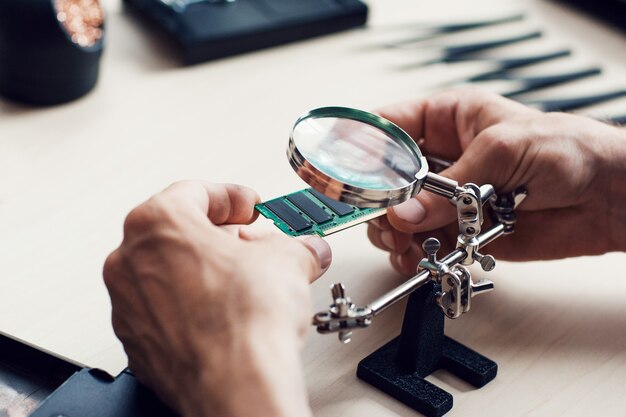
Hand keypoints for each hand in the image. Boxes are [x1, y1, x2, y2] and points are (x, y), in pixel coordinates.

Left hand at [103, 181, 331, 416]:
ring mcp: (128, 305)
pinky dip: (190, 306)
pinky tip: (224, 314)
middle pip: (177, 232)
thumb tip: (303, 250)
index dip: (231, 197)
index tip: (249, 207)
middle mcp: (130, 261)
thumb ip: (294, 245)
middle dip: (219, 235)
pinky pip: (163, 310)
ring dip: (204, 270)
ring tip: (242, 282)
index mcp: (157, 223)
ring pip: (167, 271)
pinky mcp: (137, 343)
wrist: (237, 384)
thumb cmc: (245, 320)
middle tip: (251, 243)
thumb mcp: (287, 259)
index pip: (195, 192)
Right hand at [368, 89, 625, 274]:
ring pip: (399, 216)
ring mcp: (449, 198)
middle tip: (380, 217)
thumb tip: (407, 213)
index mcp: (448, 119)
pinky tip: (417, 257)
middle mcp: (443, 159)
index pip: (389, 127)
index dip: (361, 145)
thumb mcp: (504, 149)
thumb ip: (450, 183)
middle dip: (376, 200)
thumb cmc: (570, 150)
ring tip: (403, 242)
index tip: (340, 168)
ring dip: (393, 232)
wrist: (609, 199)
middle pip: (385, 179)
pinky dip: (414, 254)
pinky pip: (423, 243)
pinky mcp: (460, 230)